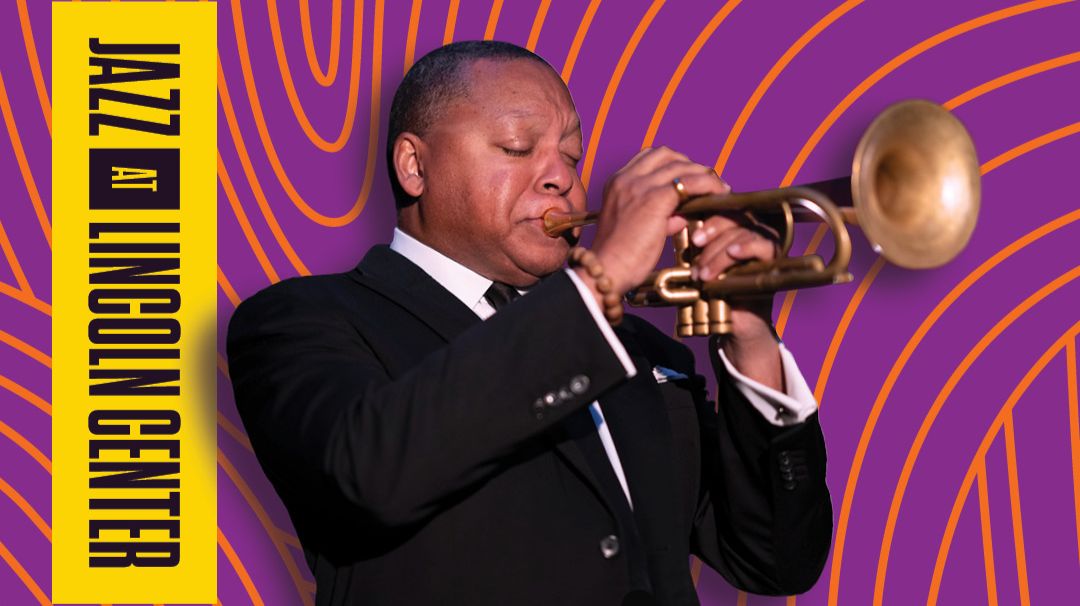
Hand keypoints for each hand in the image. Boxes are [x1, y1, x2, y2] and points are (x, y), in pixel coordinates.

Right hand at [587, 147, 729, 293]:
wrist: (608, 270)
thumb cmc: (620, 257)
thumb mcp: (635, 227)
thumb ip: (659, 214)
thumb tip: (683, 212)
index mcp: (617, 183)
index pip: (650, 157)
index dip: (674, 162)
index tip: (689, 176)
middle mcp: (626, 179)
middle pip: (667, 155)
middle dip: (690, 164)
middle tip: (708, 180)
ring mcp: (640, 187)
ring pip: (681, 166)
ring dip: (703, 174)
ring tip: (719, 188)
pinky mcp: (655, 200)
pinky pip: (690, 183)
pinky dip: (709, 185)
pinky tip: (720, 194)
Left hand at [691, 213, 783, 388]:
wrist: (736, 322)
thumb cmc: (716, 291)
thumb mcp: (700, 265)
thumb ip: (693, 246)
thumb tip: (674, 224)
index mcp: (732, 227)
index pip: (722, 209)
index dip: (706, 216)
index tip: (691, 233)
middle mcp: (750, 230)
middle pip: (734, 216)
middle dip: (712, 232)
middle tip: (696, 247)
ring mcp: (763, 242)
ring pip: (743, 232)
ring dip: (720, 252)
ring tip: (704, 273)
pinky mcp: (774, 257)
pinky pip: (763, 245)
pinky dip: (746, 247)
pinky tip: (734, 254)